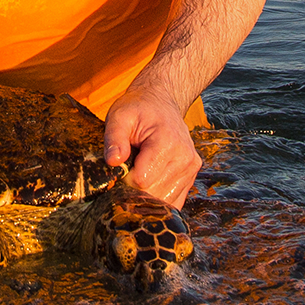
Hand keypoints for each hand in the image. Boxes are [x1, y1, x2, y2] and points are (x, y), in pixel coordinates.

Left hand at [102, 87, 201, 207]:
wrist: (161, 102)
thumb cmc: (138, 109)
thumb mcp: (119, 116)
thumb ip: (114, 138)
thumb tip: (113, 162)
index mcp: (168, 142)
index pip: (142, 180)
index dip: (125, 178)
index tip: (121, 163)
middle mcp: (185, 159)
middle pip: (153, 194)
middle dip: (135, 187)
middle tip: (129, 166)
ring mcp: (191, 170)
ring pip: (163, 202)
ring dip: (146, 192)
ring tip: (141, 168)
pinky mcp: (191, 178)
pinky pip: (172, 202)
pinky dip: (157, 197)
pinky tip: (150, 179)